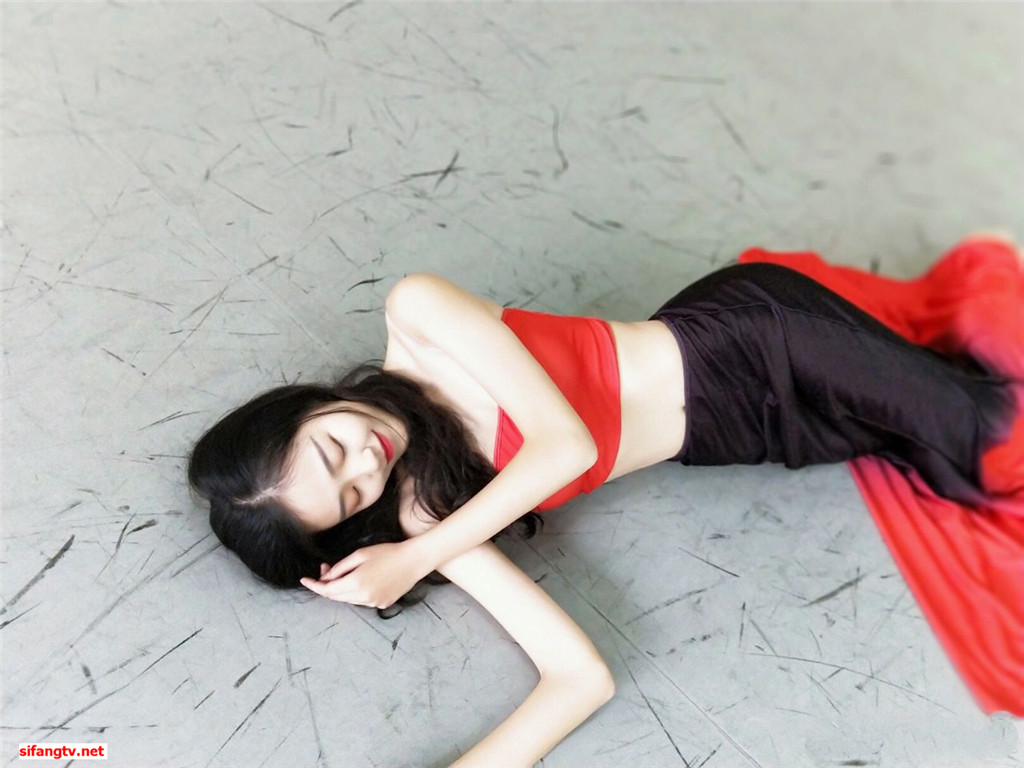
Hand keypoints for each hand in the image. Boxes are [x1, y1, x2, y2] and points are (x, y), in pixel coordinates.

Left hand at [299, 540, 431, 607]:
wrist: (414, 561)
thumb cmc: (388, 552)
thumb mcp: (360, 555)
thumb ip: (340, 567)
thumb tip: (326, 577)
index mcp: (356, 583)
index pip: (327, 589)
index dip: (314, 585)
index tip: (304, 580)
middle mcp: (364, 597)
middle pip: (336, 597)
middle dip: (326, 586)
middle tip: (325, 570)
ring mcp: (374, 603)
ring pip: (348, 600)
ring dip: (341, 589)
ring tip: (344, 573)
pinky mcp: (382, 604)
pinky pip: (361, 601)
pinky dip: (355, 593)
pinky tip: (362, 579)